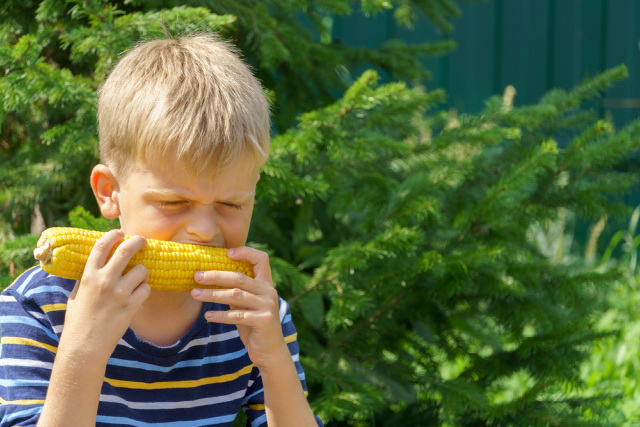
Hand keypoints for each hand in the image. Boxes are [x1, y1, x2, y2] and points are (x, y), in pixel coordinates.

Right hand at [62, 229, 150, 360]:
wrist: (84, 346)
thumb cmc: (78, 321)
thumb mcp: (76, 295)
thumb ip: (86, 278)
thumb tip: (95, 263)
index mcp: (88, 276)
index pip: (102, 245)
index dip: (113, 235)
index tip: (120, 233)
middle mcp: (105, 280)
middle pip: (126, 250)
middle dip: (138, 241)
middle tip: (143, 241)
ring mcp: (119, 293)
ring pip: (142, 270)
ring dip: (142, 273)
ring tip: (137, 281)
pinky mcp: (131, 306)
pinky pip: (146, 289)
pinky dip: (144, 291)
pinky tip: (138, 296)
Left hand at [190, 247, 287, 368]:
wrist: (270, 351)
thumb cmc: (254, 325)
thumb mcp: (246, 304)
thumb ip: (236, 291)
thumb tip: (207, 279)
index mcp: (266, 283)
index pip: (261, 259)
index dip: (245, 252)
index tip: (226, 253)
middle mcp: (269, 291)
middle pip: (239, 277)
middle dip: (215, 276)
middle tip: (196, 276)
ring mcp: (267, 306)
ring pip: (235, 295)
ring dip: (213, 294)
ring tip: (195, 294)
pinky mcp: (263, 321)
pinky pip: (238, 315)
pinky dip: (220, 315)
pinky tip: (207, 316)